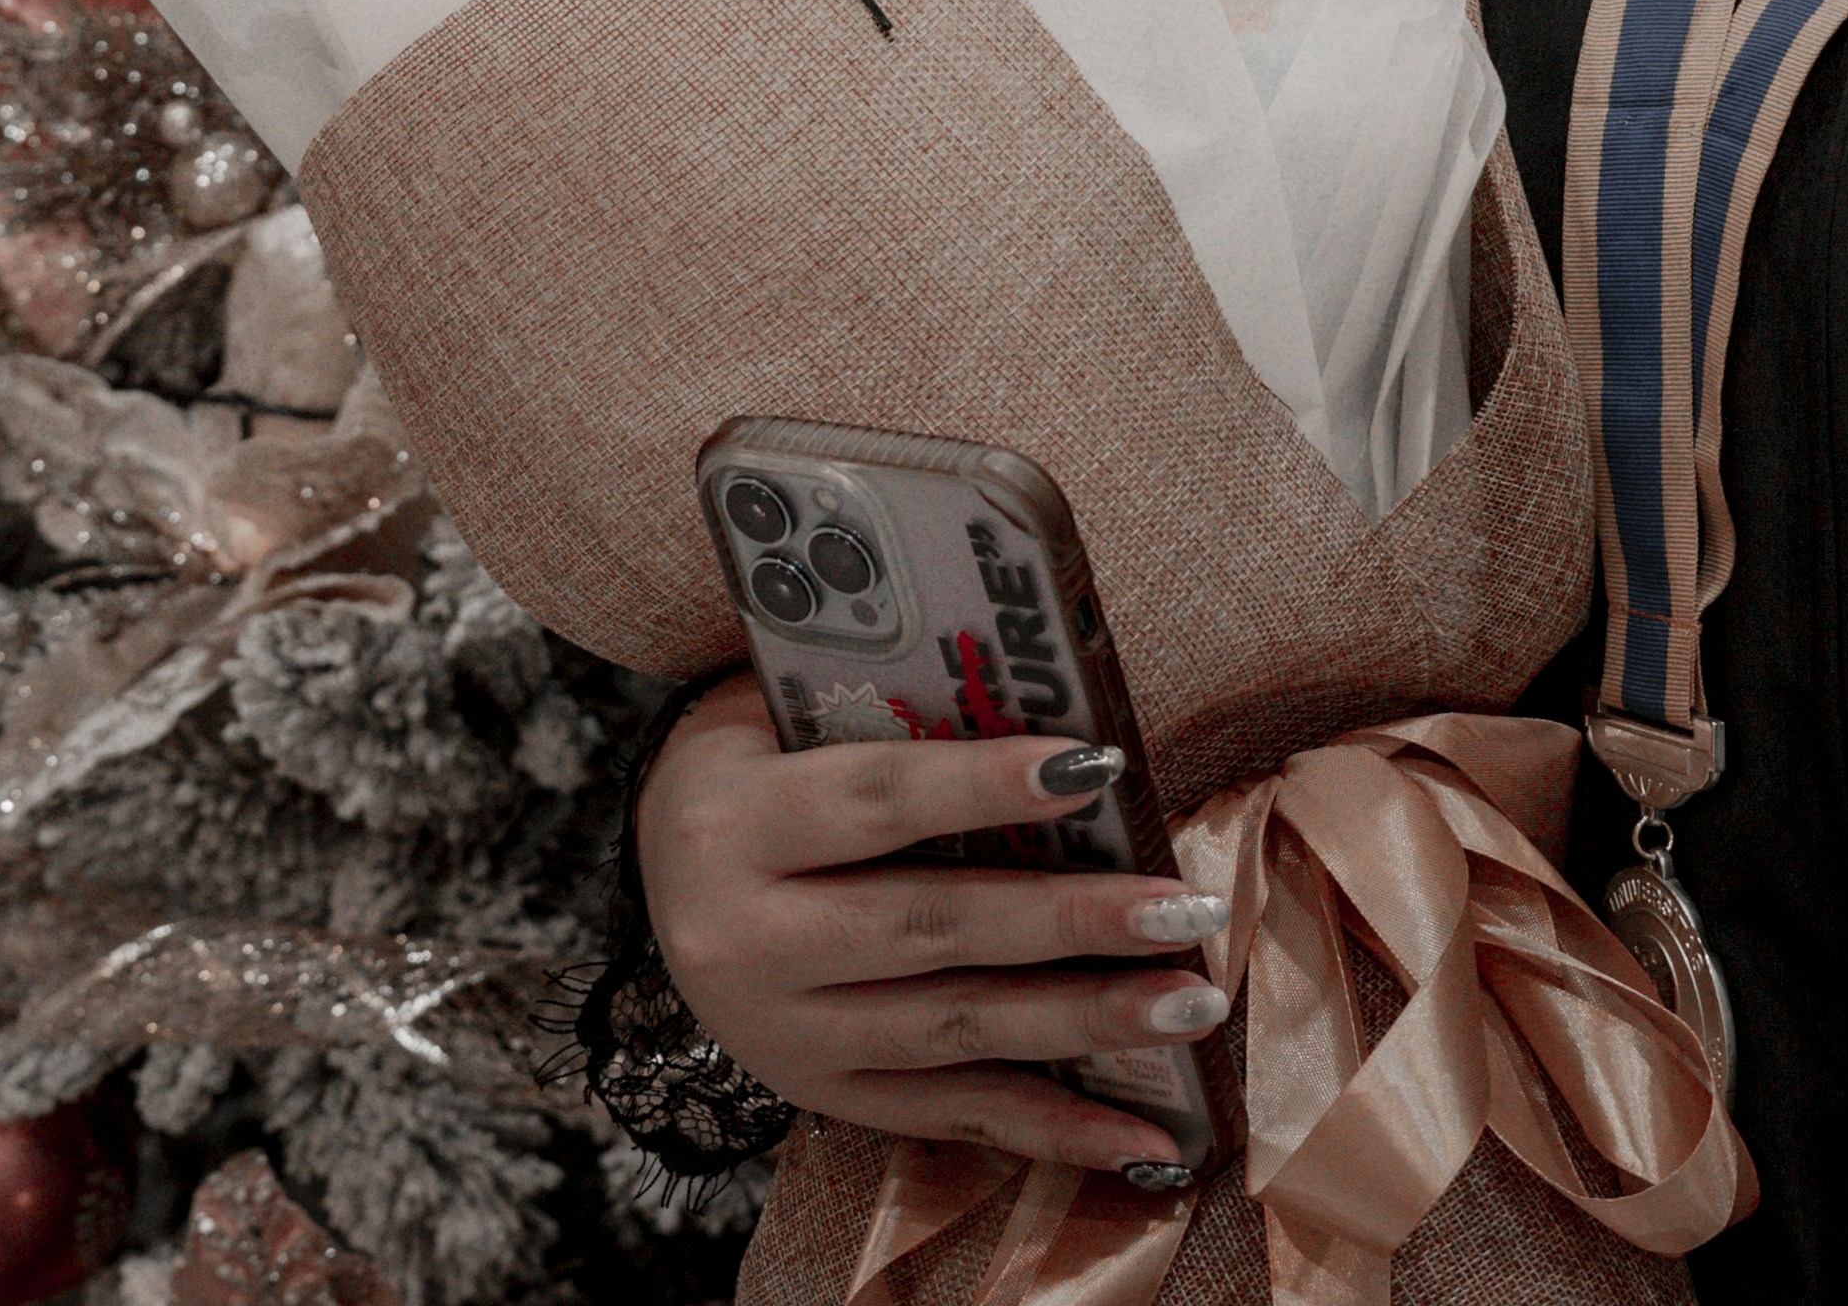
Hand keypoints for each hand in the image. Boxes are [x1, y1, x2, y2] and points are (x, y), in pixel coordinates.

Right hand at [633, 676, 1234, 1177]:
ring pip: (954, 1031)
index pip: (877, 801)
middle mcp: (746, 941)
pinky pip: (952, 1115)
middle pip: (930, 928)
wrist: (658, 870)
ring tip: (1189, 1003)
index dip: (987, 785)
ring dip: (1084, 1021)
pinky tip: (1145, 1134)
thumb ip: (895, 718)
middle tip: (1181, 908)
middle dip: (1070, 922)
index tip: (1099, 765)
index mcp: (733, 823)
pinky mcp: (821, 1094)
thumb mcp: (786, 713)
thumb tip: (1060, 735)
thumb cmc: (760, 758)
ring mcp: (784, 1034)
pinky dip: (1054, 1127)